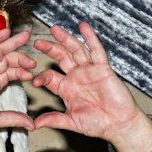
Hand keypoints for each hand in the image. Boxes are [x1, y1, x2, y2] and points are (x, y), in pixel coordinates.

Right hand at [0, 28, 35, 148]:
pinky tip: (6, 32)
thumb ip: (15, 118)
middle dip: (20, 56)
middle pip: (5, 60)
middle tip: (33, 57)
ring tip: (25, 36)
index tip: (31, 74)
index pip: (9, 72)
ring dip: (12, 43)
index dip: (21, 71)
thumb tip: (32, 125)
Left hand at [30, 23, 151, 151]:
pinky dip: (90, 37)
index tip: (34, 81)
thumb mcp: (71, 121)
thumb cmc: (96, 124)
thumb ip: (54, 120)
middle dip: (50, 49)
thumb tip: (34, 125)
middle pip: (61, 58)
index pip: (49, 77)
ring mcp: (89, 71)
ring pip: (76, 50)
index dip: (41, 77)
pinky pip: (96, 50)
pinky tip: (83, 26)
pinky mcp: (103, 68)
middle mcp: (76, 77)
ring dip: (66, 39)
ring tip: (55, 29)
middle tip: (37, 42)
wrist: (118, 124)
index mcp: (66, 88)